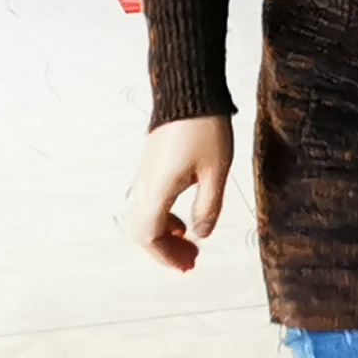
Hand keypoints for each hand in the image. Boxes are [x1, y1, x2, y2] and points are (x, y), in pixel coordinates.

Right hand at [125, 116, 233, 271]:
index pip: (149, 235)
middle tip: (190, 263)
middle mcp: (143, 186)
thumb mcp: (216, 170)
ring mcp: (144, 177)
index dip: (166, 255)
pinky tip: (183, 221)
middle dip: (164, 251)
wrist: (188, 92)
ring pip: (143, 218)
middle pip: (141, 232)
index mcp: (156, 190)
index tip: (188, 265)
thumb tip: (201, 235)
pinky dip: (162, 219)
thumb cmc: (204, 128)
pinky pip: (148, 204)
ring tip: (189, 246)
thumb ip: (208, 206)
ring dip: (163, 236)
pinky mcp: (149, 168)